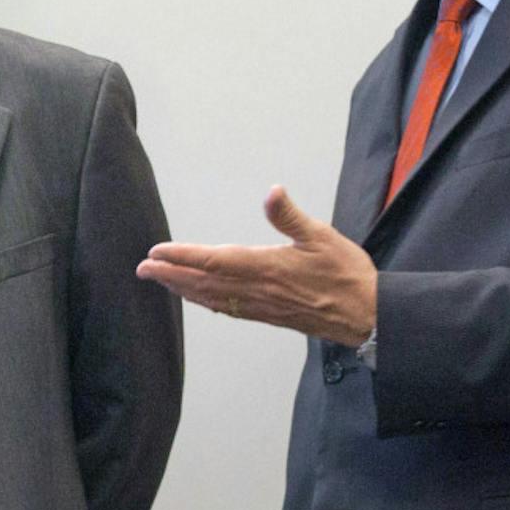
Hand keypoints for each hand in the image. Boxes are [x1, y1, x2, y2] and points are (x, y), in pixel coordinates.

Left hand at [136, 185, 376, 346]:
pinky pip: (228, 310)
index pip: (214, 261)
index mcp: (267, 267)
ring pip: (212, 298)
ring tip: (161, 281)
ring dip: (183, 289)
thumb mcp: (323, 236)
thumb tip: (272, 192)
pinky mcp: (269, 316)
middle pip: (204, 283)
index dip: (182, 257)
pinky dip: (206, 302)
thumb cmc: (347, 275)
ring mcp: (261, 306)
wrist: (367, 317)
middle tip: (143, 269)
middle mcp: (258, 290)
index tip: (157, 253)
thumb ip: (291, 216)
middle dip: (170, 275)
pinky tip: (199, 299)